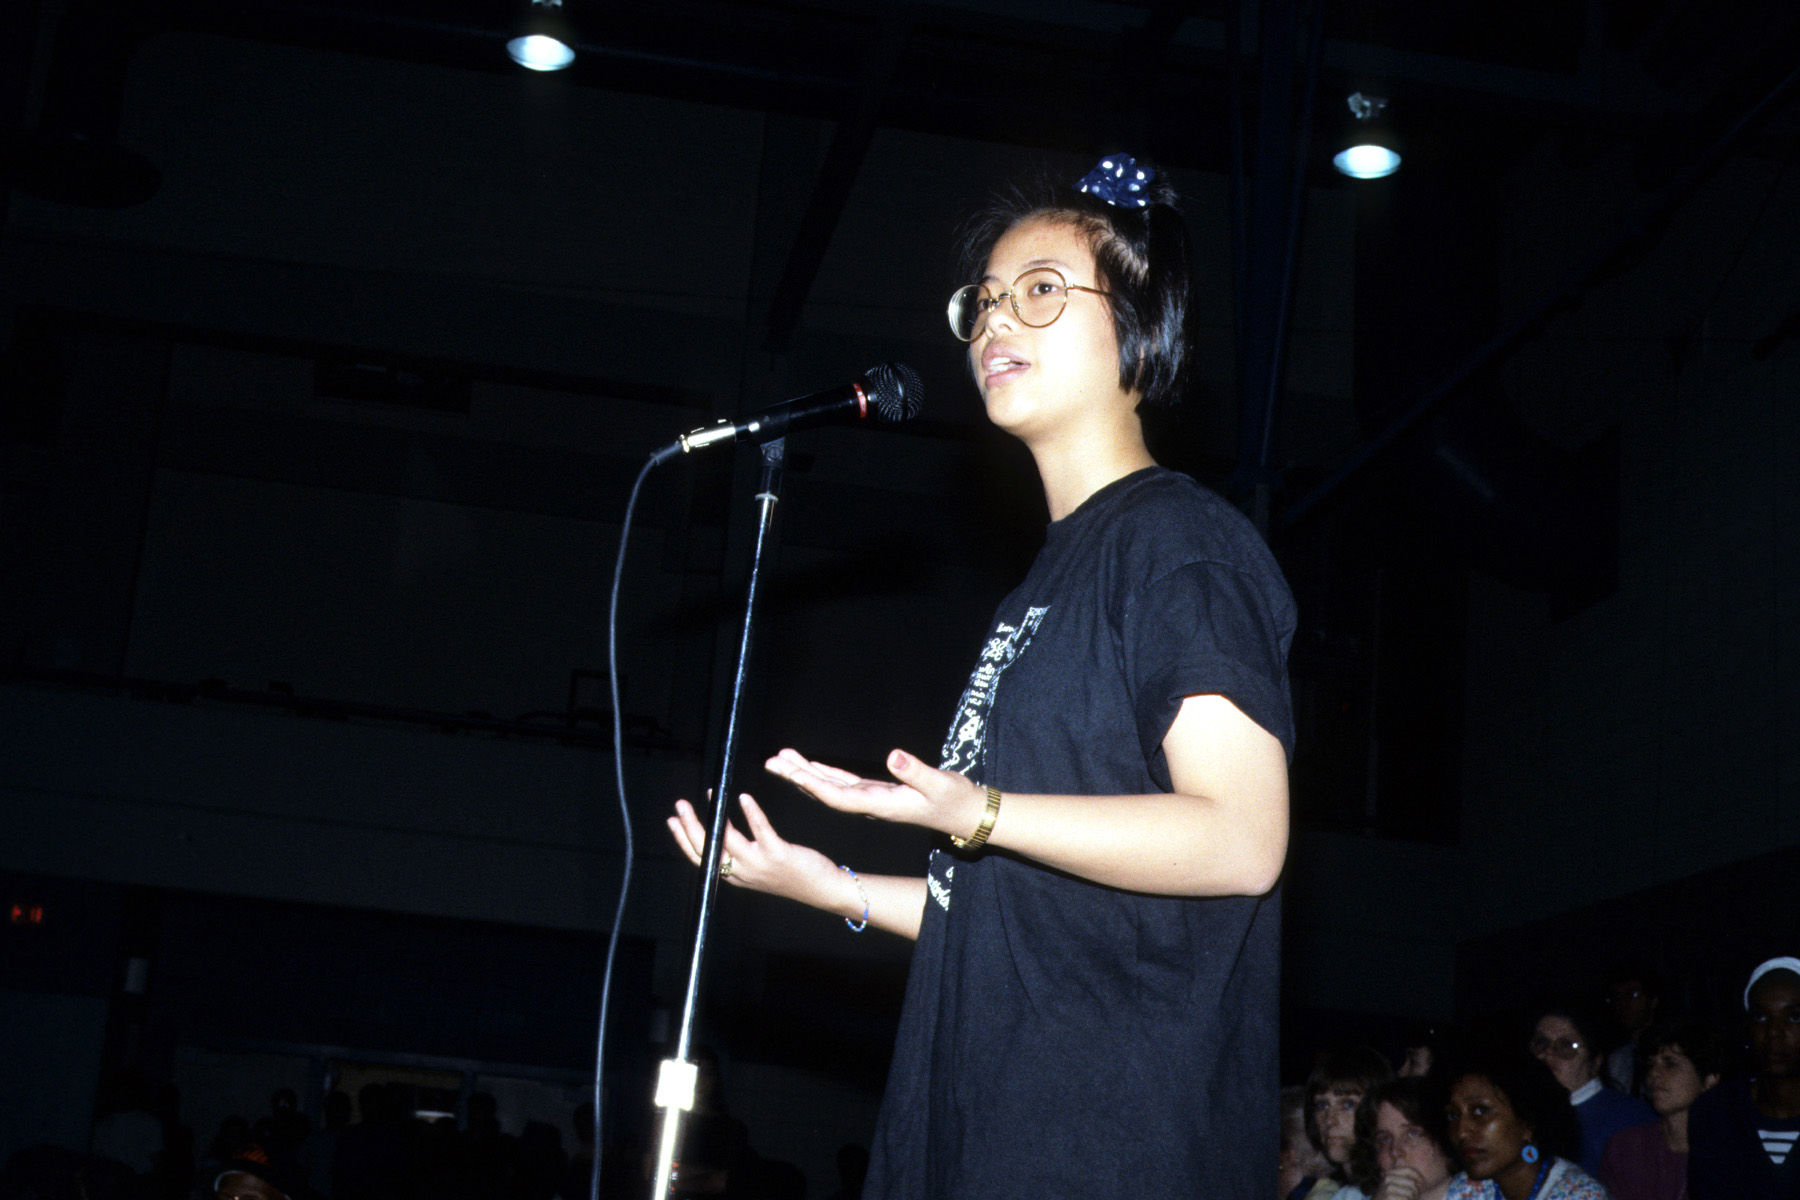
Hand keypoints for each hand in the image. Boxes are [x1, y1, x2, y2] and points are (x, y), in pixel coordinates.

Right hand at [666, 793, 843, 909]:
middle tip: (680, 804)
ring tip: (711, 793)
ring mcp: (759, 864)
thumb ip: (739, 853)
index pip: (701, 859)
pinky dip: (750, 813)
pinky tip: (744, 797)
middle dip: (689, 826)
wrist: (822, 890)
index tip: (672, 821)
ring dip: (715, 815)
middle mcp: (742, 872)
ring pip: (726, 840)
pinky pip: (760, 830)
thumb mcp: (758, 868)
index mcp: (735, 876)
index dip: (683, 840)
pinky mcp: (778, 855)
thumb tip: (722, 829)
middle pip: (707, 849)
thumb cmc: (792, 874)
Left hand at [764, 748, 986, 838]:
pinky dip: (823, 772)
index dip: (816, 785)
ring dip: (805, 773)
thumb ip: (916, 771)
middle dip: (798, 777)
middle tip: (771, 763)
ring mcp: (872, 798)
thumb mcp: (939, 784)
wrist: (966, 815)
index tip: (794, 774)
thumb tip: (895, 756)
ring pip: (830, 786)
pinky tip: (809, 766)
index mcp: (882, 804)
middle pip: (826, 792)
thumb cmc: (955, 800)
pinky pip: (843, 782)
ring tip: (780, 759)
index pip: (840, 797)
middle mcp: (870, 804)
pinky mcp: (877, 791)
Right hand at [1372, 1166, 1425, 1199]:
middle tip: (1414, 1197)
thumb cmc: (1388, 1197)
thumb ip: (1402, 1179)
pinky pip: (1406, 1199)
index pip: (1408, 1170)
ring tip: (1407, 1199)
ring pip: (1411, 1193)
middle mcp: (1387, 1179)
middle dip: (1416, 1192)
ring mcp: (1388, 1188)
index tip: (1423, 1183)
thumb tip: (1421, 1179)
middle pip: (1412, 1183)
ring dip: (1412, 1199)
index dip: (1418, 1176)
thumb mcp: (1392, 1185)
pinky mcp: (1389, 1197)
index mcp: (1389, 1173)